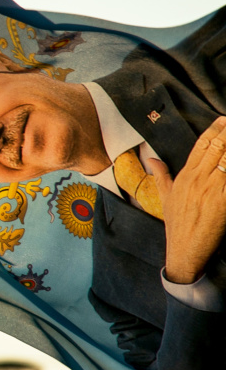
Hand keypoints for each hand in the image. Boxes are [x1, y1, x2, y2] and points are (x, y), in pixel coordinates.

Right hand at [149, 116, 225, 283]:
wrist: (185, 250)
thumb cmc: (176, 225)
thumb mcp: (165, 198)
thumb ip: (161, 175)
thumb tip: (150, 159)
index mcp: (184, 177)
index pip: (199, 146)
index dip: (213, 130)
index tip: (222, 119)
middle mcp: (197, 180)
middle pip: (216, 148)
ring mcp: (211, 191)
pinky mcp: (224, 203)